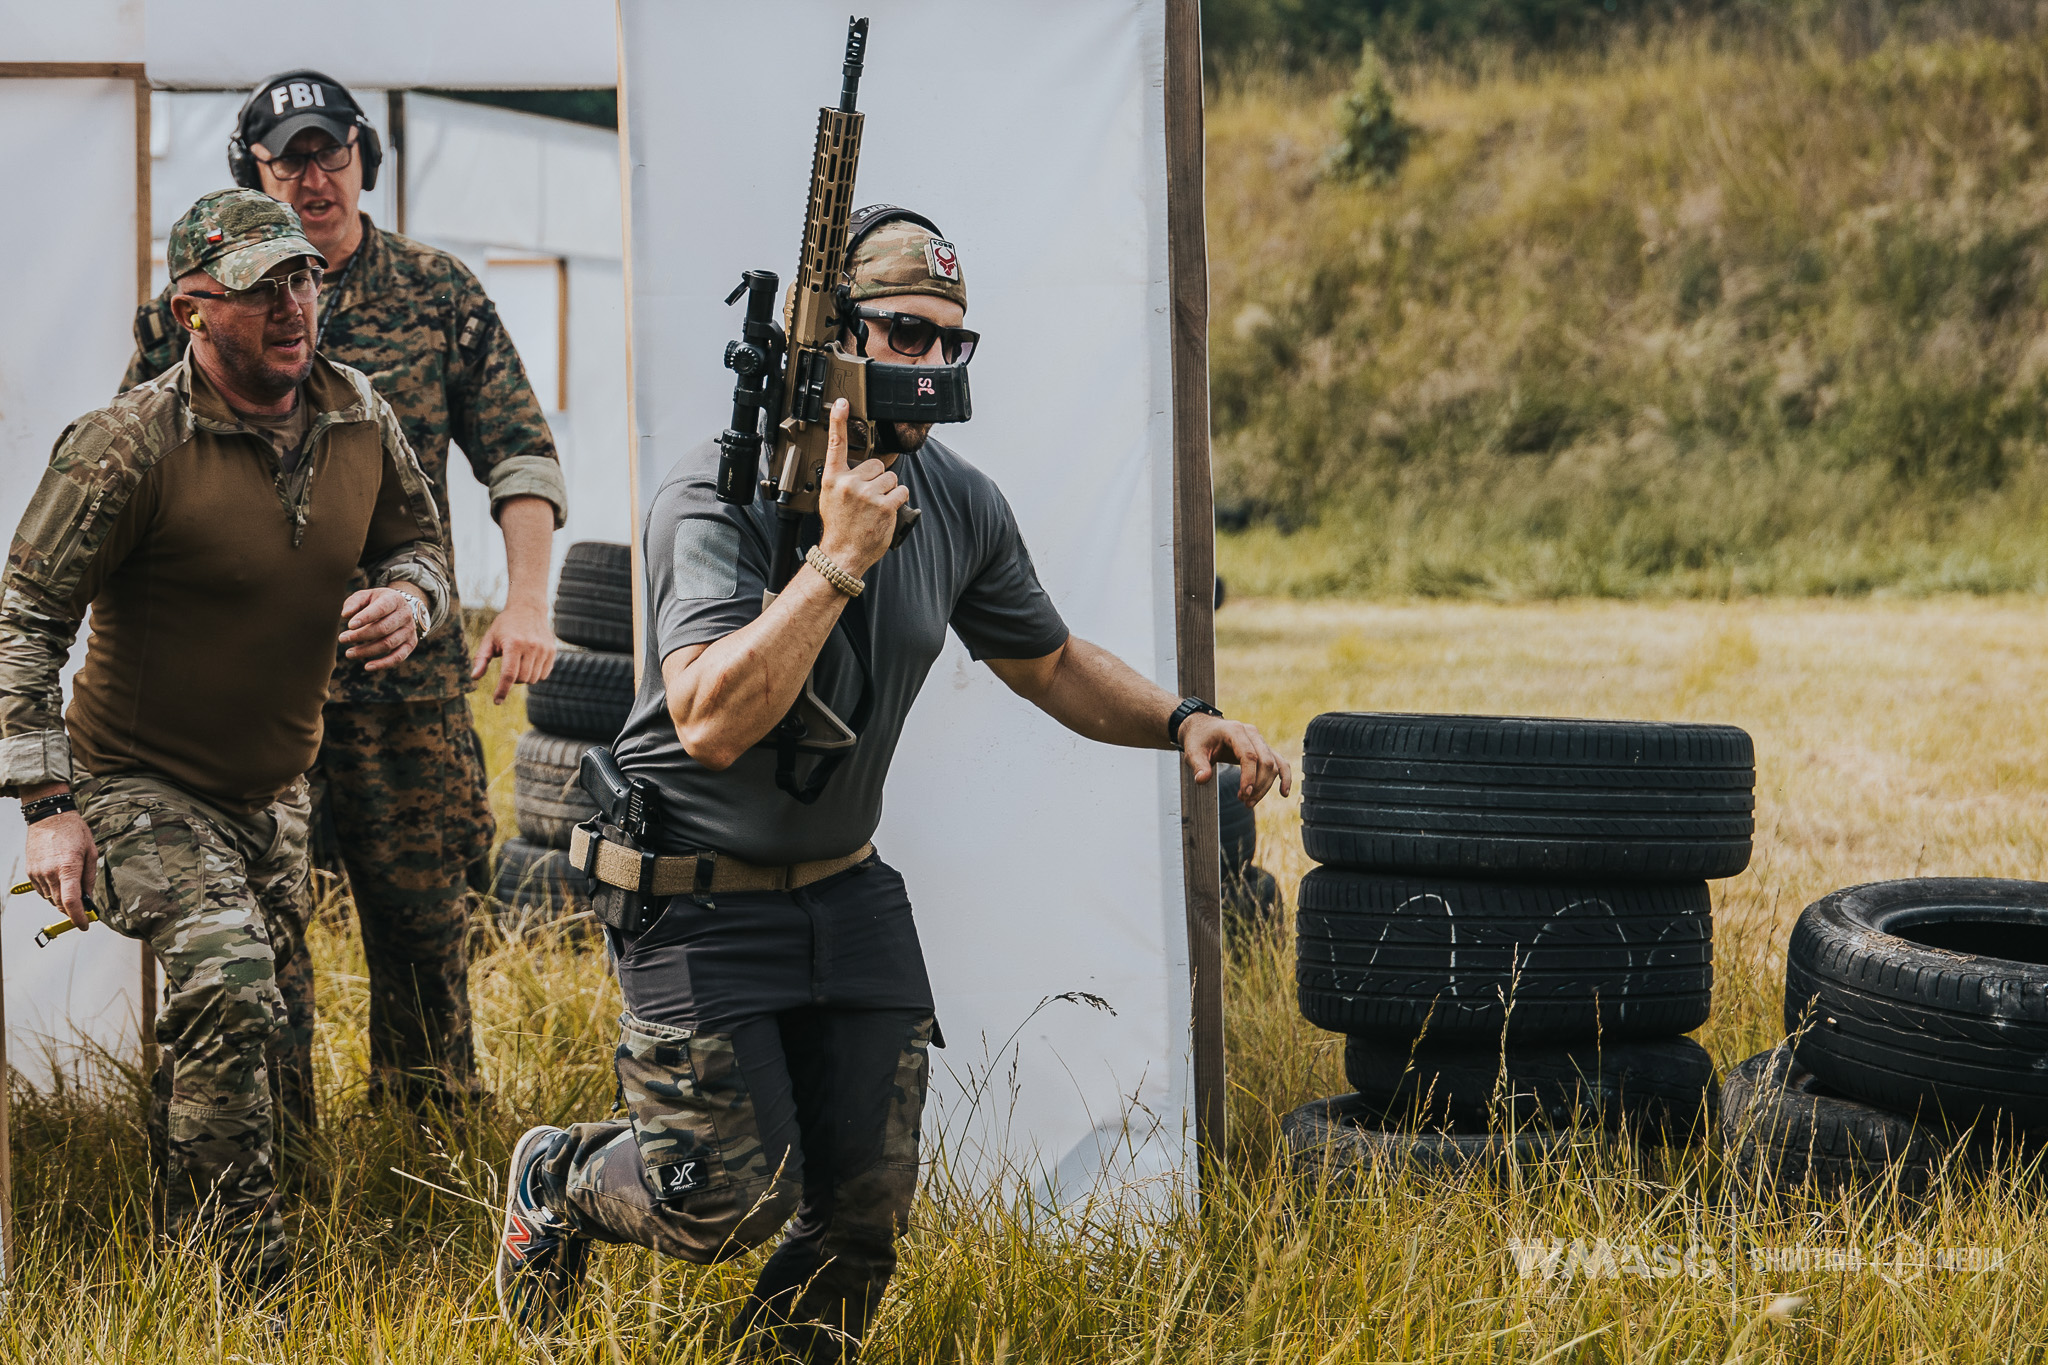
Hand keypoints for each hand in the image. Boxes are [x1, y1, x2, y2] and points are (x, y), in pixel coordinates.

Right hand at [26, 808, 97, 930]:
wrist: (49, 818)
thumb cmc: (74, 832)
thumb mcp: (91, 852)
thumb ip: (89, 878)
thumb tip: (88, 898)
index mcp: (68, 867)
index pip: (71, 901)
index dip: (78, 917)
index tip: (85, 925)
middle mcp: (50, 873)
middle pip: (60, 903)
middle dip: (73, 909)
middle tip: (84, 907)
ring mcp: (37, 873)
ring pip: (51, 898)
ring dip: (62, 899)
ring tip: (72, 884)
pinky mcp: (30, 872)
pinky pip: (42, 890)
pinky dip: (52, 891)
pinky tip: (60, 880)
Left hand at [340, 586, 421, 670]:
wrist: (400, 608)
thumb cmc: (377, 602)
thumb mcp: (366, 596)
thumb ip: (354, 603)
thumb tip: (346, 615)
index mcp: (394, 600)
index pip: (381, 609)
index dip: (365, 617)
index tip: (349, 625)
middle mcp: (405, 615)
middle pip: (384, 628)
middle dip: (361, 635)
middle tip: (342, 639)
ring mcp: (409, 631)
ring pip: (388, 644)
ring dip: (367, 650)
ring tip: (349, 653)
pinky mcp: (410, 644)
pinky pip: (398, 657)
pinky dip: (383, 664)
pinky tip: (367, 667)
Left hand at [470, 600, 557, 702]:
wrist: (528, 608)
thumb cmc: (505, 625)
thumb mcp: (489, 639)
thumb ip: (481, 659)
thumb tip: (474, 677)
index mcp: (514, 644)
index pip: (509, 675)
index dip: (502, 690)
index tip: (497, 701)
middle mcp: (531, 647)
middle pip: (521, 679)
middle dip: (512, 679)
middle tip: (508, 665)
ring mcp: (544, 649)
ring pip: (533, 679)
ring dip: (524, 676)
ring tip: (519, 662)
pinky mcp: (552, 651)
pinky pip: (543, 675)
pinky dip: (535, 674)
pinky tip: (530, 661)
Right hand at [815, 398, 907, 576]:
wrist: (842, 554)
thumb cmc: (839, 527)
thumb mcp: (830, 498)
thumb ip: (843, 479)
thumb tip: (860, 468)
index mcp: (833, 479)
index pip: (836, 444)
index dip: (839, 421)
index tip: (842, 403)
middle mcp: (850, 483)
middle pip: (876, 464)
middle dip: (877, 478)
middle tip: (868, 498)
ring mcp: (868, 495)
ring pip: (890, 477)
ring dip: (888, 490)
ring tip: (875, 507)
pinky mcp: (885, 506)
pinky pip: (901, 490)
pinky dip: (898, 499)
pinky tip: (886, 510)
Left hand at [1181, 715, 1292, 805]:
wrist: (1203, 729)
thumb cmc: (1198, 740)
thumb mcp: (1192, 752)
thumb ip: (1198, 766)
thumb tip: (1202, 780)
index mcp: (1235, 730)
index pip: (1249, 756)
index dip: (1249, 777)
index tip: (1243, 795)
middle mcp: (1251, 733)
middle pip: (1265, 761)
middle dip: (1257, 785)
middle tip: (1243, 801)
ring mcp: (1259, 740)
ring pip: (1273, 765)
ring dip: (1265, 787)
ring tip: (1248, 803)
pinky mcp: (1263, 748)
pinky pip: (1279, 761)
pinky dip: (1284, 776)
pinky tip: (1284, 793)